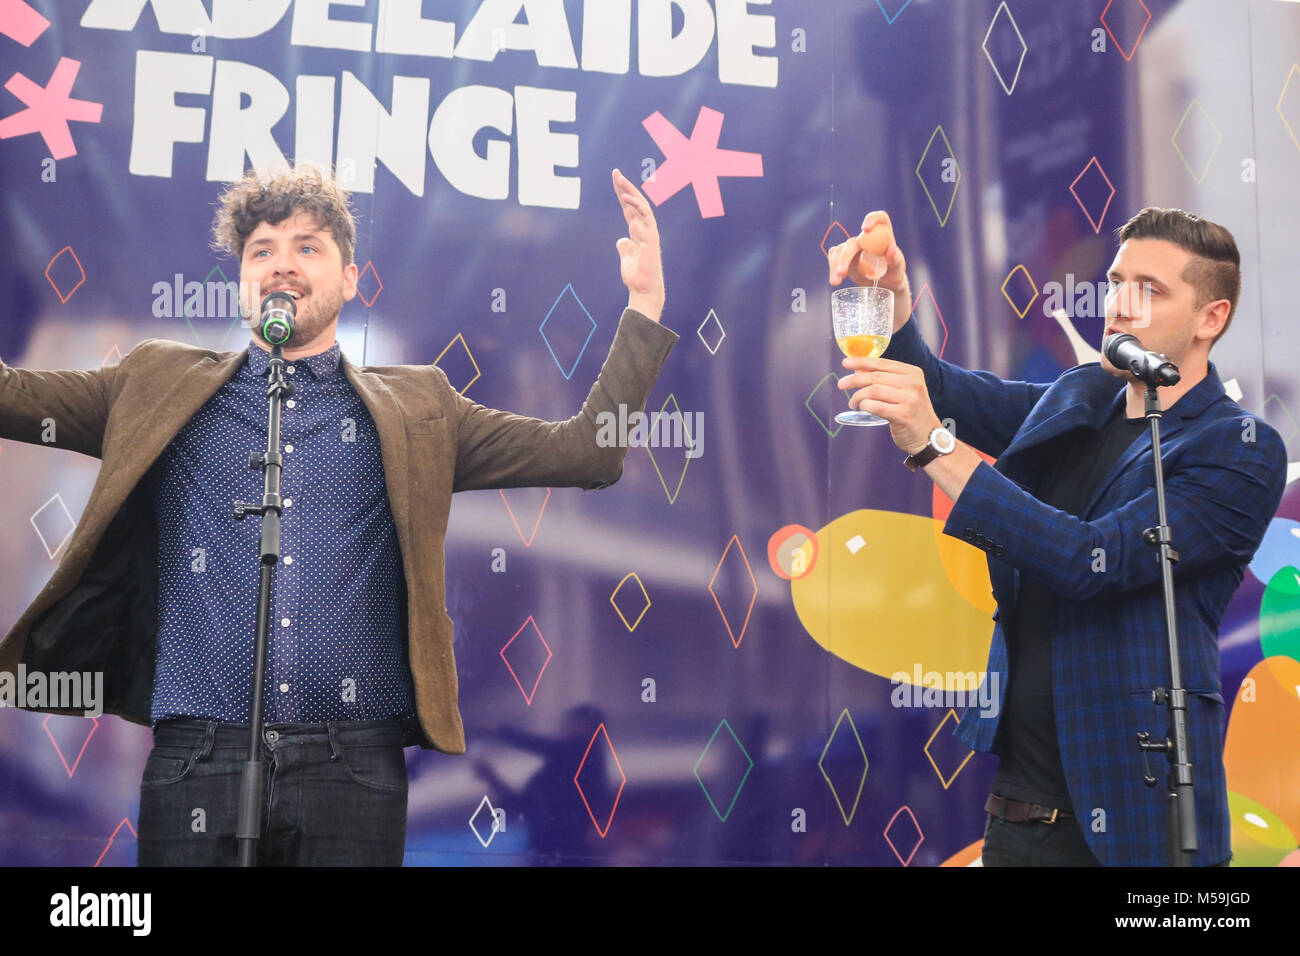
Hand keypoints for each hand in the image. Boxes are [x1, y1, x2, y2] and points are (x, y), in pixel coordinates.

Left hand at [612, 168, 665, 322]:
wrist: (643, 289)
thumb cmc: (636, 276)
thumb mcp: (626, 257)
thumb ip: (624, 247)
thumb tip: (621, 241)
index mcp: (637, 231)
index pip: (629, 208)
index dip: (622, 194)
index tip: (615, 180)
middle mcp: (644, 228)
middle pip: (634, 202)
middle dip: (625, 186)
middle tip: (615, 172)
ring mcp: (649, 231)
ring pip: (641, 206)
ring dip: (630, 191)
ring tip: (620, 180)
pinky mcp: (651, 237)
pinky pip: (646, 216)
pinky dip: (637, 205)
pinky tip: (627, 196)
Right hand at [827, 210, 912, 334]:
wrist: (885, 285)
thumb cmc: (894, 273)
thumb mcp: (898, 268)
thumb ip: (895, 259)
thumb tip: (890, 249)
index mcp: (883, 235)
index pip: (880, 218)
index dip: (872, 220)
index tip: (865, 229)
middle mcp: (867, 238)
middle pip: (853, 241)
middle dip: (846, 256)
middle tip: (843, 272)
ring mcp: (854, 247)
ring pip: (840, 250)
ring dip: (836, 264)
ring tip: (836, 281)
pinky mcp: (844, 257)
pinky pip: (834, 257)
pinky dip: (832, 268)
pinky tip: (835, 279)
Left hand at [838, 355, 941, 453]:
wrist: (928, 436)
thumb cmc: (912, 412)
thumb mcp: (902, 391)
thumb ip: (883, 379)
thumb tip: (858, 369)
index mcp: (913, 373)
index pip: (882, 363)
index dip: (861, 362)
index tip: (845, 363)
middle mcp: (913, 384)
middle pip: (876, 377)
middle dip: (854, 380)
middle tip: (841, 385)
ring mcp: (910, 399)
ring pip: (873, 391)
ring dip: (858, 396)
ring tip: (853, 403)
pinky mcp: (903, 415)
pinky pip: (876, 406)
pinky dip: (865, 406)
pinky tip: (862, 408)